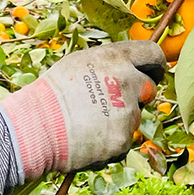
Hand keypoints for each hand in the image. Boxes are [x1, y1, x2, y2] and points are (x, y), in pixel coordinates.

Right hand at [0, 42, 165, 177]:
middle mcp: (126, 81)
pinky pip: (124, 139)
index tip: (155, 70)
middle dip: (138, 95)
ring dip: (120, 119)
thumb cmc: (53, 92)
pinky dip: (111, 140)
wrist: (36, 127)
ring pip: (134, 116)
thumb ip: (109, 64)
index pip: (152, 53)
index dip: (156, 64)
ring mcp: (127, 111)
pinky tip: (89, 137)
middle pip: (149, 87)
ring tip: (89, 122)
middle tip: (117, 102)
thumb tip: (127, 66)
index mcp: (115, 58)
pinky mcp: (123, 139)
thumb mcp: (80, 63)